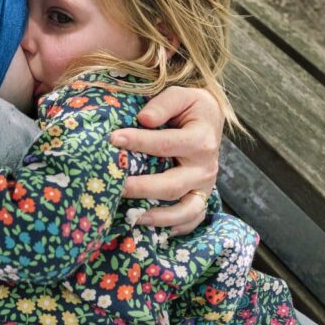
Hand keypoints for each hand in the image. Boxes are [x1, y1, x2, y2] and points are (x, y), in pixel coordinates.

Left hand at [110, 86, 222, 235]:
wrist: (211, 120)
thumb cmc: (191, 107)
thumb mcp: (183, 95)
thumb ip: (164, 103)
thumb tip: (144, 119)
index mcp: (201, 140)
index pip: (166, 143)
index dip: (138, 141)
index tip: (113, 139)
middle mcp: (205, 167)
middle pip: (173, 185)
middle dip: (142, 187)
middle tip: (116, 186)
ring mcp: (205, 186)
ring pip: (185, 210)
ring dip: (158, 217)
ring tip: (133, 217)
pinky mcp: (201, 197)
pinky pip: (192, 219)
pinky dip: (176, 228)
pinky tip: (153, 229)